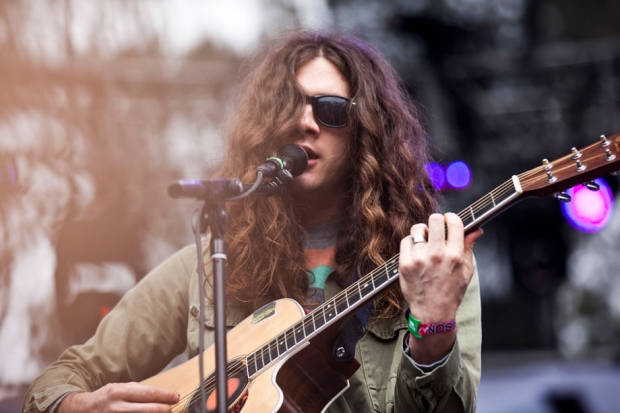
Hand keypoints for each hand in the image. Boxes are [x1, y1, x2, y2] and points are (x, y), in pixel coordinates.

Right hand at [59, 382, 179, 412]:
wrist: (83, 410)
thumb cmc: (106, 398)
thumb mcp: (119, 388)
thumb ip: (138, 391)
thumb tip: (161, 395)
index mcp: (120, 392)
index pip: (150, 393)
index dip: (166, 396)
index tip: (175, 397)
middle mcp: (118, 407)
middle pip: (151, 409)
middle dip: (165, 409)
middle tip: (171, 408)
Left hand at [398, 213, 482, 363]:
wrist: (432, 313)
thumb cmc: (451, 292)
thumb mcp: (466, 271)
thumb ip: (469, 247)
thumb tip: (476, 229)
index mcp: (455, 255)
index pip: (454, 222)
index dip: (451, 218)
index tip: (448, 222)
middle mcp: (437, 255)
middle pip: (434, 219)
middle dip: (436, 222)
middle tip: (436, 230)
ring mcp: (419, 258)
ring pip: (418, 228)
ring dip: (422, 233)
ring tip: (425, 243)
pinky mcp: (405, 263)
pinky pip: (406, 240)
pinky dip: (411, 243)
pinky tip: (416, 253)